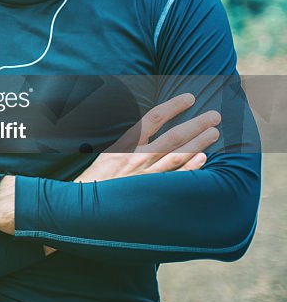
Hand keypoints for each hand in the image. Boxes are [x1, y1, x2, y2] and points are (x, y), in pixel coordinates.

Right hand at [76, 93, 218, 183]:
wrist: (87, 204)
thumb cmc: (96, 177)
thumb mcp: (107, 152)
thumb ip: (128, 142)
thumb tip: (147, 127)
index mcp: (125, 143)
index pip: (154, 118)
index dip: (173, 106)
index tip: (189, 98)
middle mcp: (138, 156)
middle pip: (174, 136)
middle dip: (196, 124)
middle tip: (215, 115)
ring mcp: (147, 174)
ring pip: (179, 154)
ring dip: (199, 143)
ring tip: (214, 132)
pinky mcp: (152, 190)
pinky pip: (176, 177)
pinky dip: (191, 167)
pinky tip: (204, 158)